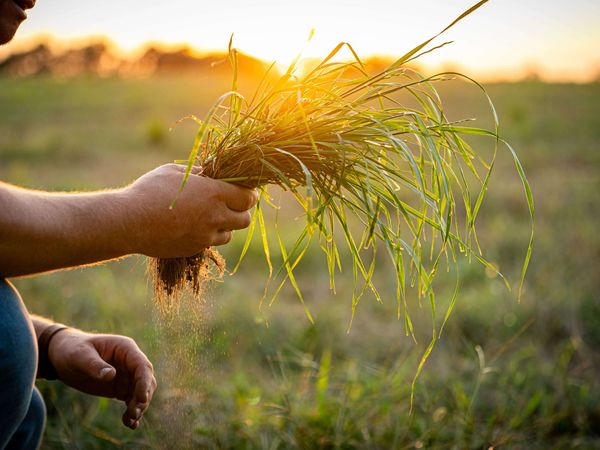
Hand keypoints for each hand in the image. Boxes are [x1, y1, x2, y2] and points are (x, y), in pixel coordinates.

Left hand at [48, 329, 156, 429]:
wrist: (63, 356)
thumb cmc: (72, 350)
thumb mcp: (80, 355)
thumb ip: (94, 365)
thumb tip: (111, 375)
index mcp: (125, 349)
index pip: (142, 366)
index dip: (144, 382)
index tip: (141, 399)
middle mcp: (130, 361)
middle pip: (146, 380)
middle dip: (143, 397)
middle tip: (133, 414)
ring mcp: (126, 375)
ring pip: (141, 392)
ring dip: (138, 407)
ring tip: (129, 421)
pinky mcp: (120, 387)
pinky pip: (131, 400)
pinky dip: (132, 411)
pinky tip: (129, 424)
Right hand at [124, 164, 257, 257]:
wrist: (129, 222)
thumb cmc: (150, 190)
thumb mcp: (175, 171)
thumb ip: (198, 172)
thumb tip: (211, 171)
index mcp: (214, 193)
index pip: (248, 197)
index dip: (249, 194)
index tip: (245, 191)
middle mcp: (215, 216)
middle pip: (245, 219)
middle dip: (241, 211)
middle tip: (231, 205)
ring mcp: (205, 236)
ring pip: (229, 234)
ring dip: (225, 225)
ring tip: (210, 216)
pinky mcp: (194, 248)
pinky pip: (210, 243)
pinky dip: (208, 235)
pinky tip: (194, 226)